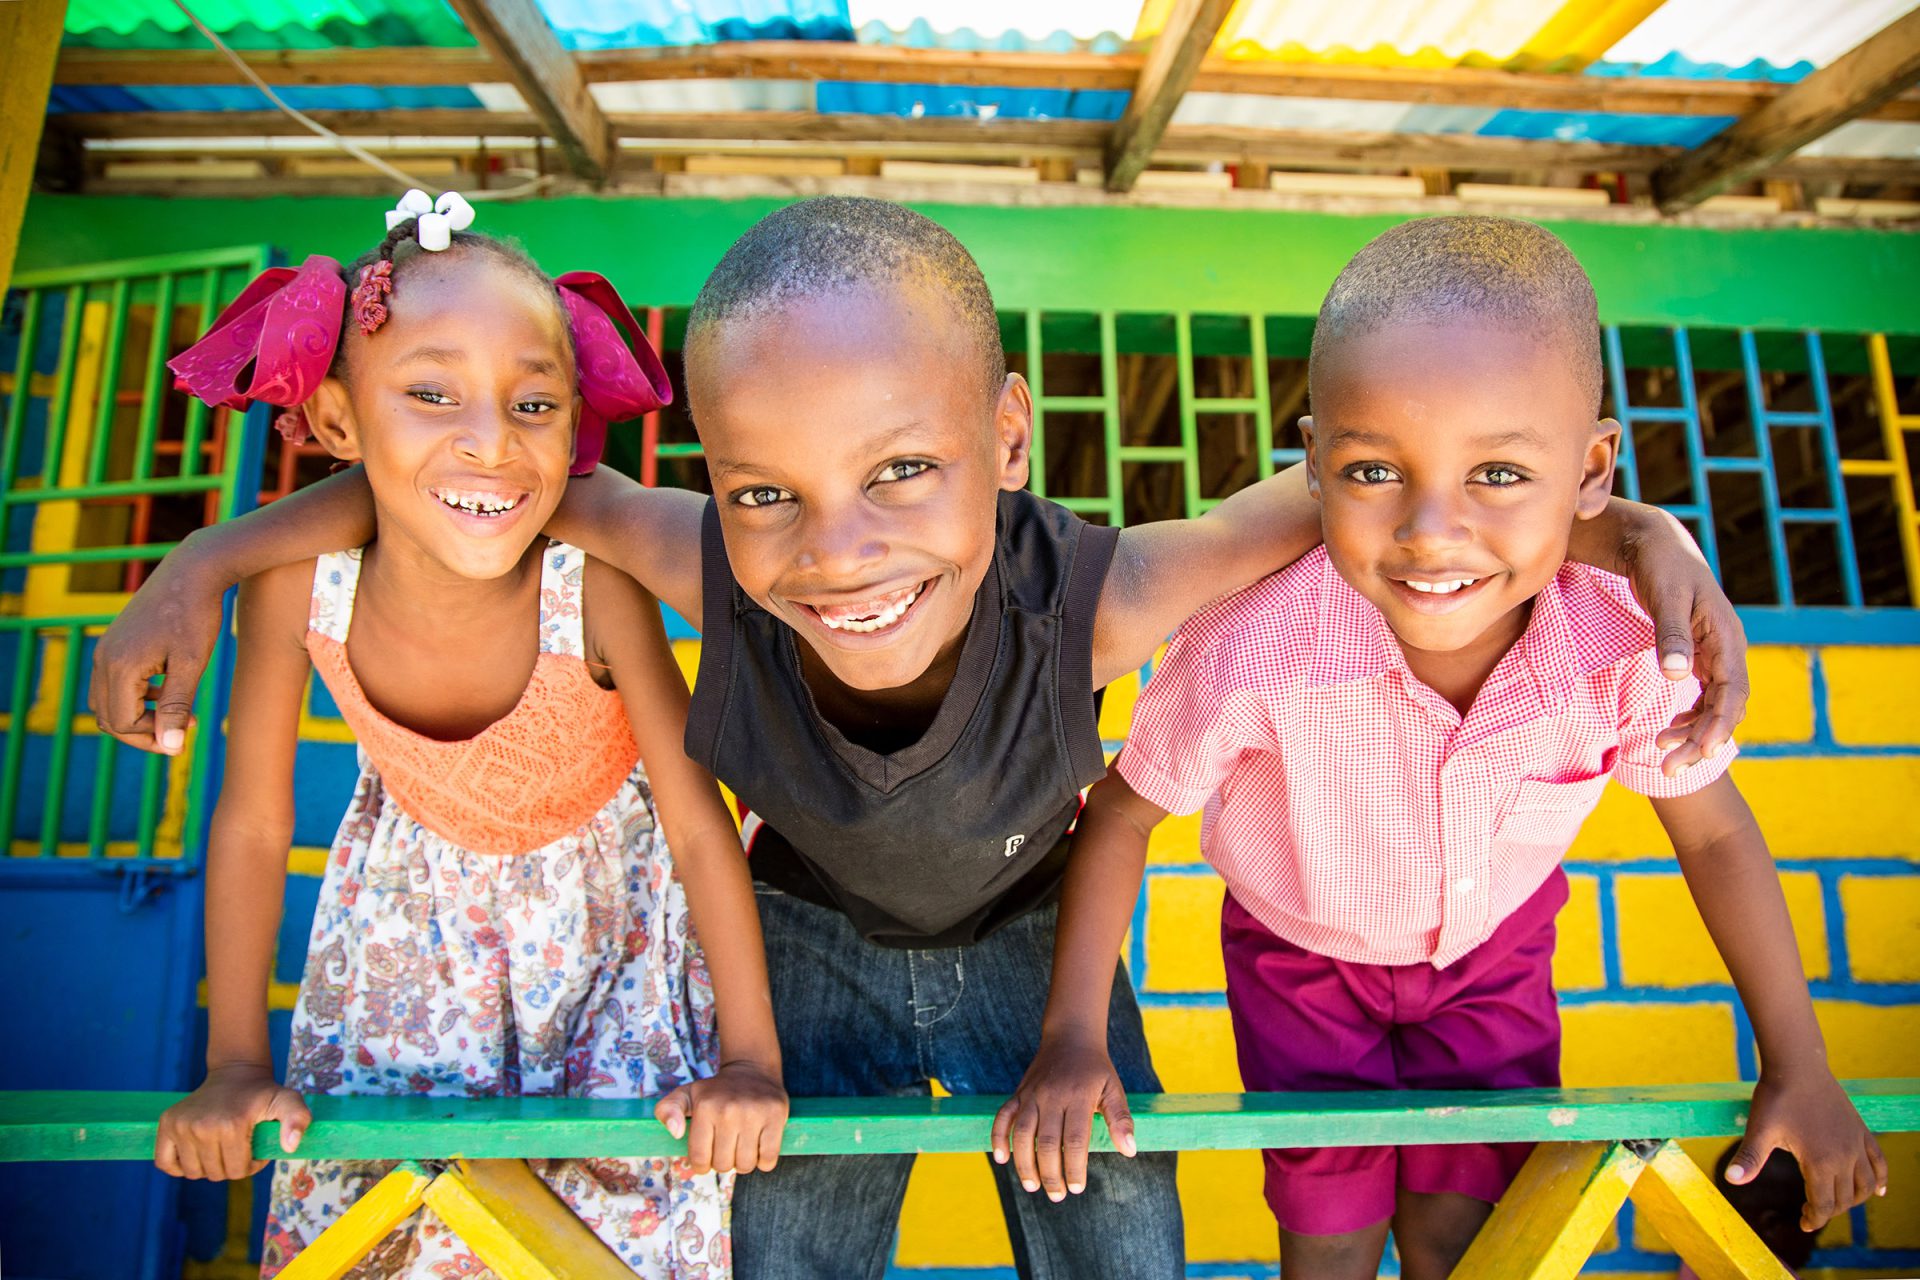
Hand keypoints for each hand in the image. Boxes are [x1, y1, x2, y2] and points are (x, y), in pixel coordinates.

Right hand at [89, 541, 223, 755]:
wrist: (192, 571)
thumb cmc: (196, 616)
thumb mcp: (191, 665)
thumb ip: (177, 706)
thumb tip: (170, 747)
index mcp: (119, 667)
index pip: (121, 724)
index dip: (151, 739)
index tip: (185, 736)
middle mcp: (103, 659)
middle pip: (108, 717)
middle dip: (142, 731)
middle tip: (181, 731)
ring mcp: (105, 649)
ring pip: (108, 701)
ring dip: (138, 714)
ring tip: (181, 713)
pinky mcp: (114, 642)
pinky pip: (113, 683)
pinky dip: (136, 696)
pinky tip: (169, 690)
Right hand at [155, 1063, 309, 1180]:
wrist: (236, 1073)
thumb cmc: (262, 1094)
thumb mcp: (288, 1101)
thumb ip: (298, 1119)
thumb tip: (290, 1146)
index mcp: (231, 1126)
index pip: (238, 1171)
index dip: (250, 1165)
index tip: (254, 1148)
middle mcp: (201, 1127)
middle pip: (215, 1174)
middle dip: (230, 1166)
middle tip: (238, 1146)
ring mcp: (180, 1125)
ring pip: (193, 1173)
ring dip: (208, 1166)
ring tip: (221, 1146)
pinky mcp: (166, 1124)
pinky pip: (166, 1163)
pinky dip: (180, 1166)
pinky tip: (196, 1152)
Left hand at [655, 1059, 787, 1174]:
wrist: (752, 1069)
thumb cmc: (715, 1091)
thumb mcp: (686, 1095)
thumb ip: (667, 1110)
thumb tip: (676, 1133)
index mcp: (704, 1107)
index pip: (700, 1159)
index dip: (702, 1165)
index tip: (708, 1155)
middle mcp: (728, 1110)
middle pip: (724, 1164)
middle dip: (724, 1162)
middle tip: (727, 1147)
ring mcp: (754, 1113)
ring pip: (746, 1165)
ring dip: (744, 1163)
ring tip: (742, 1147)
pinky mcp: (776, 1116)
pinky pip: (768, 1159)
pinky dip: (764, 1162)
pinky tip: (759, 1148)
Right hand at [991, 1034, 1136, 1201]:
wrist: (1070, 1037)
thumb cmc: (1095, 1070)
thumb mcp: (1114, 1089)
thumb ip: (1121, 1120)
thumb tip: (1129, 1150)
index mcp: (1078, 1097)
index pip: (1074, 1140)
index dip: (1074, 1167)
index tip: (1077, 1188)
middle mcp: (1052, 1096)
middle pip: (1046, 1142)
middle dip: (1050, 1173)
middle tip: (1056, 1196)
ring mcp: (1032, 1095)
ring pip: (1022, 1134)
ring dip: (1024, 1163)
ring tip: (1032, 1186)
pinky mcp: (1019, 1093)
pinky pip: (1003, 1116)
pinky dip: (998, 1137)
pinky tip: (1001, 1158)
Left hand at [1619, 509, 1748, 773]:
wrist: (1654, 543)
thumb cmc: (1661, 566)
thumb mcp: (1664, 596)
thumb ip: (1671, 635)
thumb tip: (1677, 676)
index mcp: (1726, 636)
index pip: (1733, 691)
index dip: (1720, 724)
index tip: (1704, 752)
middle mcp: (1726, 649)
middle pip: (1725, 706)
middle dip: (1702, 740)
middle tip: (1670, 769)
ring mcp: (1714, 653)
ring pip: (1714, 705)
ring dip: (1694, 733)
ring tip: (1664, 757)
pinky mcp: (1698, 654)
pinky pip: (1704, 695)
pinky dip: (1690, 717)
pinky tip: (1671, 732)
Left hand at [1728, 1071, 1887, 1231]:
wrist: (1798, 1066)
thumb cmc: (1776, 1098)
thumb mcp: (1759, 1129)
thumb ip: (1749, 1158)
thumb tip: (1730, 1179)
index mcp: (1820, 1161)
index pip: (1824, 1205)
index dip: (1815, 1219)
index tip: (1803, 1224)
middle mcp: (1845, 1156)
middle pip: (1845, 1199)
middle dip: (1829, 1211)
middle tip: (1810, 1212)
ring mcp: (1856, 1144)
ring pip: (1865, 1185)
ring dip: (1853, 1200)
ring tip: (1834, 1203)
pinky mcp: (1861, 1131)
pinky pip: (1878, 1162)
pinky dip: (1880, 1179)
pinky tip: (1879, 1190)